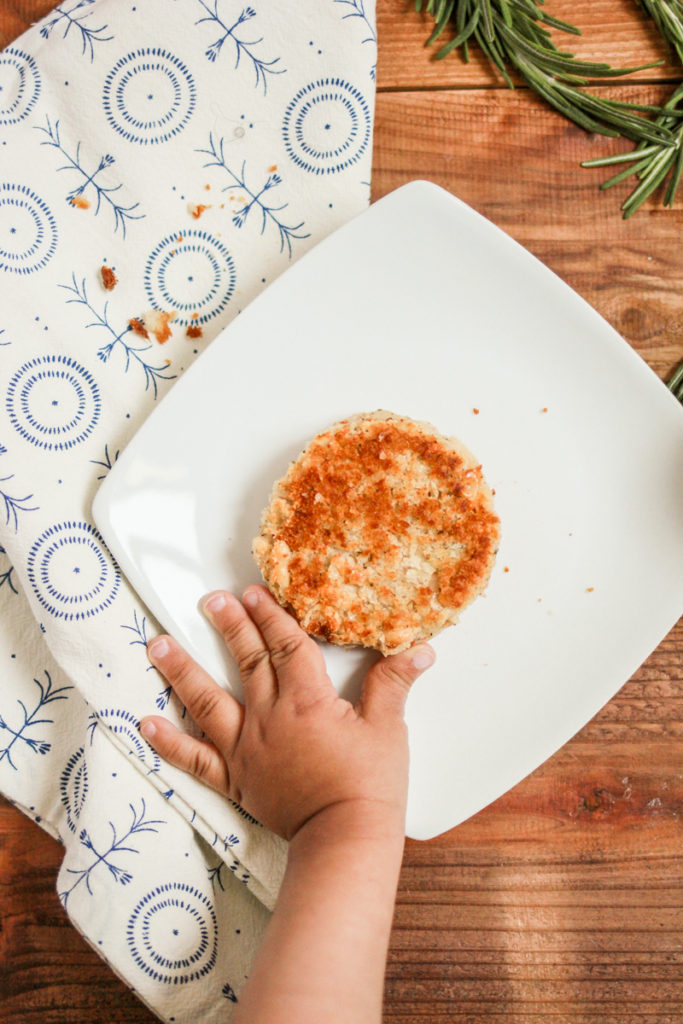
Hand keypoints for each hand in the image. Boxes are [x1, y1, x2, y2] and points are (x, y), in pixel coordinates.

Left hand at [139, 585, 434, 840]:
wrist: (344, 841)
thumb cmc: (370, 786)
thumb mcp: (387, 729)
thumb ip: (394, 683)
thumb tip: (419, 647)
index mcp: (307, 700)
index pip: (286, 646)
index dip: (271, 616)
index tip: (253, 592)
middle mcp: (270, 717)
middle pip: (247, 661)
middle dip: (229, 626)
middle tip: (209, 600)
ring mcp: (247, 749)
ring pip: (209, 701)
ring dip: (182, 671)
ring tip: (158, 644)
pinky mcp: (237, 780)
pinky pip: (196, 759)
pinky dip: (169, 742)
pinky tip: (146, 723)